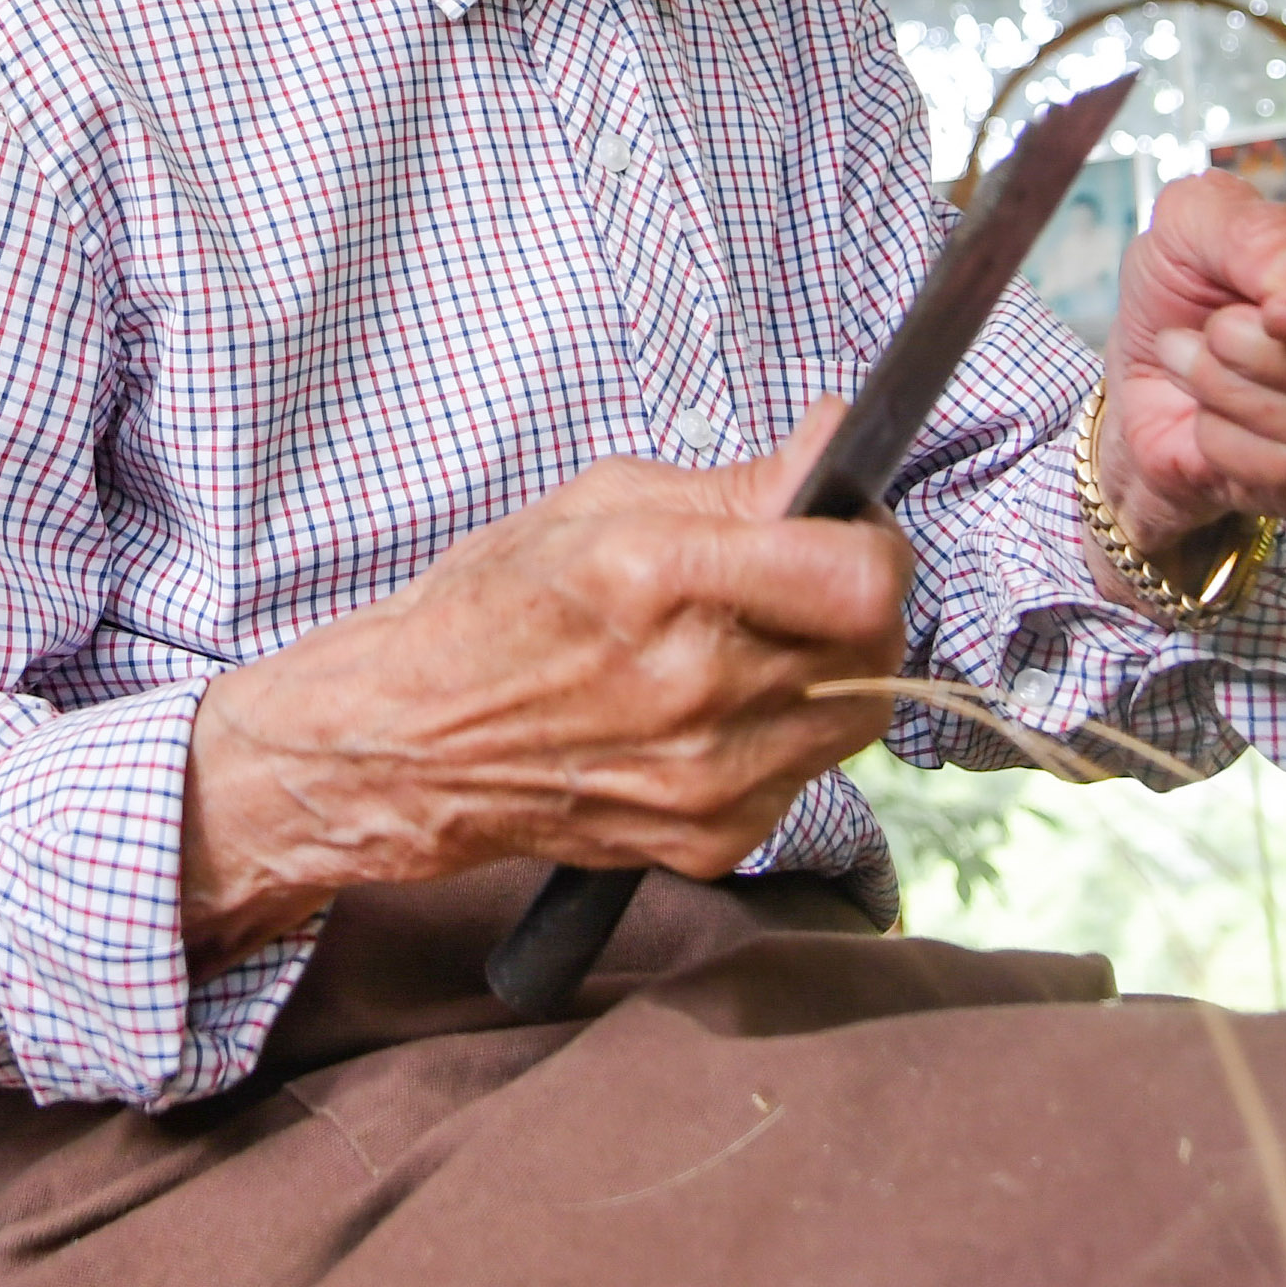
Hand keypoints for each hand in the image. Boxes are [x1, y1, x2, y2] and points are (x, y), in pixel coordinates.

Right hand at [178, 404, 912, 965]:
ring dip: (835, 664)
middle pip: (877, 645)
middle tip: (812, 568)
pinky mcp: (711, 839)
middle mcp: (693, 687)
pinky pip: (806, 773)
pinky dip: (787, 731)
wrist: (408, 742)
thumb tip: (833, 446)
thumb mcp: (597, 504)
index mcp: (657, 580)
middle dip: (862, 593)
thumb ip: (732, 487)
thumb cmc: (489, 608)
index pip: (858, 576)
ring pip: (858, 713)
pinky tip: (722, 704)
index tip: (845, 516)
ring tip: (762, 636)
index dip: (872, 534)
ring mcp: (706, 778)